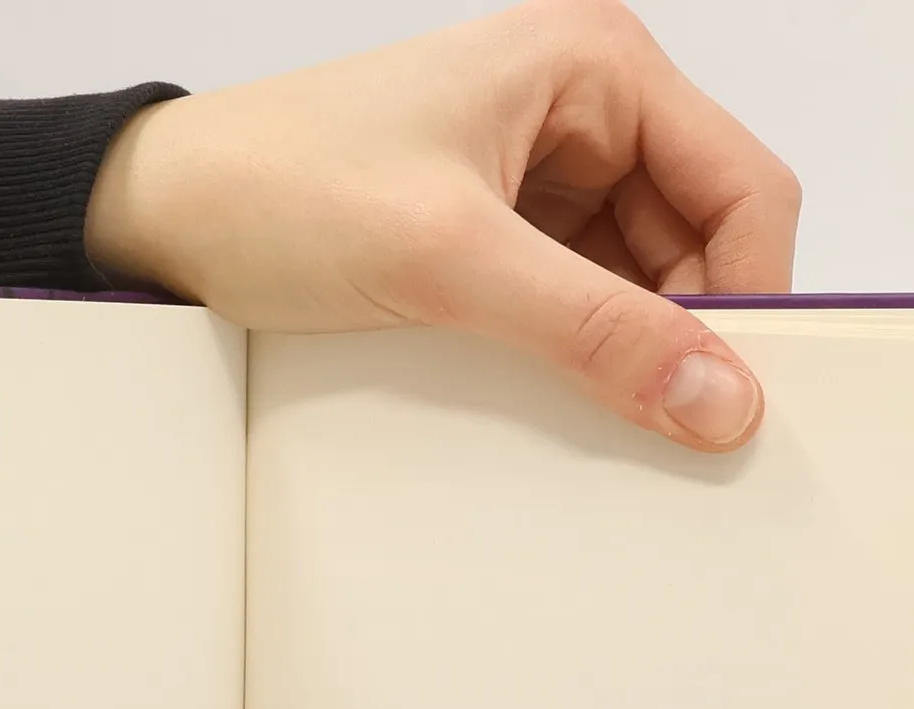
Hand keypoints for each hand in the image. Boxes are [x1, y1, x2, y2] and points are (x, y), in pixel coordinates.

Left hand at [86, 0, 799, 451]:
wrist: (161, 218)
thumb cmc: (280, 189)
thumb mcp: (450, 260)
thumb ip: (591, 329)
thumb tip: (721, 395)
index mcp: (593, 68)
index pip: (741, 187)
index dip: (752, 296)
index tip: (734, 401)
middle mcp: (581, 113)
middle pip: (698, 242)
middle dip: (687, 335)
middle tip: (668, 435)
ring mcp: (539, 179)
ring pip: (639, 285)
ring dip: (628, 356)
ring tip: (595, 422)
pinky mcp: (496, 239)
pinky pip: (576, 307)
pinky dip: (577, 360)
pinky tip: (553, 404)